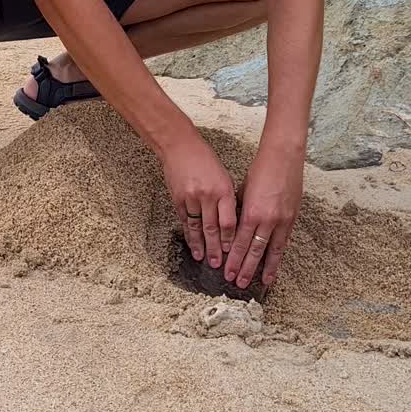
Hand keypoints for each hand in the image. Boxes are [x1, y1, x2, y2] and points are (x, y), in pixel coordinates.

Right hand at [161, 137, 237, 269]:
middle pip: (213, 228)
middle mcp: (208, 196)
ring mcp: (191, 198)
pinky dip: (188, 234)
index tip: (231, 252)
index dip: (230, 239)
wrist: (180, 147)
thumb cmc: (205, 160)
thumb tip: (232, 222)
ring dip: (200, 245)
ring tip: (203, 259)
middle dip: (216, 249)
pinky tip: (191, 244)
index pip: (229, 221)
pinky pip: (184, 221)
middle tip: (218, 264)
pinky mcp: (178, 199)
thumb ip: (227, 199)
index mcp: (223, 190)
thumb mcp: (223, 177)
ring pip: (197, 228)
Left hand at [224, 147, 303, 287]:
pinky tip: (275, 265)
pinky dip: (279, 255)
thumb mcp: (242, 192)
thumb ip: (239, 212)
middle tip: (238, 283)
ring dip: (265, 268)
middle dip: (246, 268)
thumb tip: (233, 229)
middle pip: (254, 251)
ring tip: (260, 283)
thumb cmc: (259, 171)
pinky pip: (284, 242)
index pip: (240, 243)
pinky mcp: (292, 217)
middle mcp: (268, 219)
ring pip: (272, 251)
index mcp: (251, 212)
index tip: (227, 271)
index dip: (234, 260)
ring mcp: (282, 220)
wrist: (283, 158)